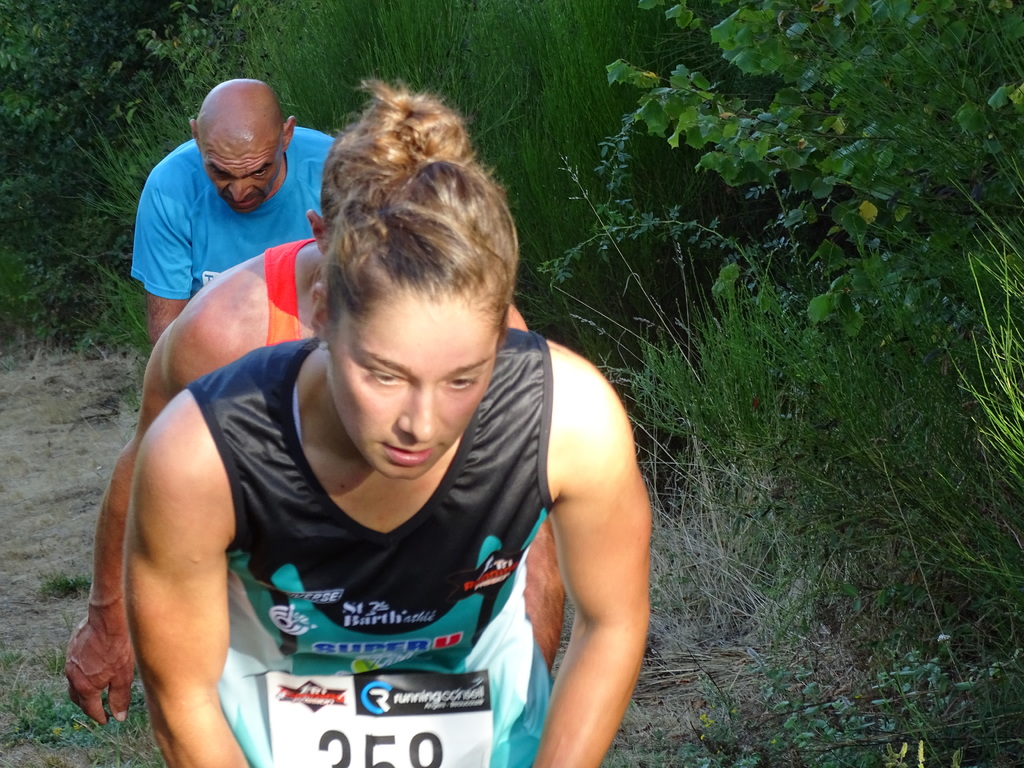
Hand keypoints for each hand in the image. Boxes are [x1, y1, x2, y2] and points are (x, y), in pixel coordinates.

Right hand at [65, 600, 134, 723]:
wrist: (107, 618)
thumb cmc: (118, 646)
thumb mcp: (123, 676)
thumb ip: (119, 697)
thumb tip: (119, 717)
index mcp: (85, 686)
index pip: (90, 708)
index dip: (99, 716)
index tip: (105, 721)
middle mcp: (73, 676)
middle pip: (78, 697)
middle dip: (87, 705)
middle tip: (98, 708)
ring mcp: (70, 661)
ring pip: (74, 681)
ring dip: (83, 689)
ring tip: (95, 690)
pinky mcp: (72, 647)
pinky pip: (75, 666)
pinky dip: (82, 672)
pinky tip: (92, 667)